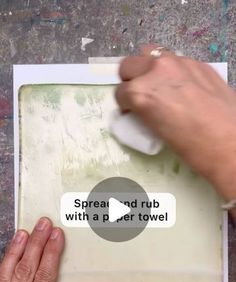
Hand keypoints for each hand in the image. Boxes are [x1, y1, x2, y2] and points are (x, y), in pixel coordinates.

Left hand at [0, 218, 90, 281]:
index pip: (44, 280)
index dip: (51, 255)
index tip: (56, 237)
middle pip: (26, 271)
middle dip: (36, 244)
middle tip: (43, 224)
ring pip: (6, 276)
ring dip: (16, 251)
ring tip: (24, 232)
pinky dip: (1, 269)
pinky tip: (6, 257)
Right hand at [116, 46, 235, 200]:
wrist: (229, 143)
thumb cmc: (191, 147)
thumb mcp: (157, 131)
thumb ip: (144, 111)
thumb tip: (141, 107)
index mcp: (141, 92)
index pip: (119, 93)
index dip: (124, 104)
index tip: (130, 111)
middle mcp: (156, 71)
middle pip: (128, 65)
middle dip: (131, 81)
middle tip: (141, 95)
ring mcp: (178, 63)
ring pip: (150, 53)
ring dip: (148, 69)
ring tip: (159, 86)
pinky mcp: (198, 63)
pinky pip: (176, 60)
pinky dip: (173, 71)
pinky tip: (183, 88)